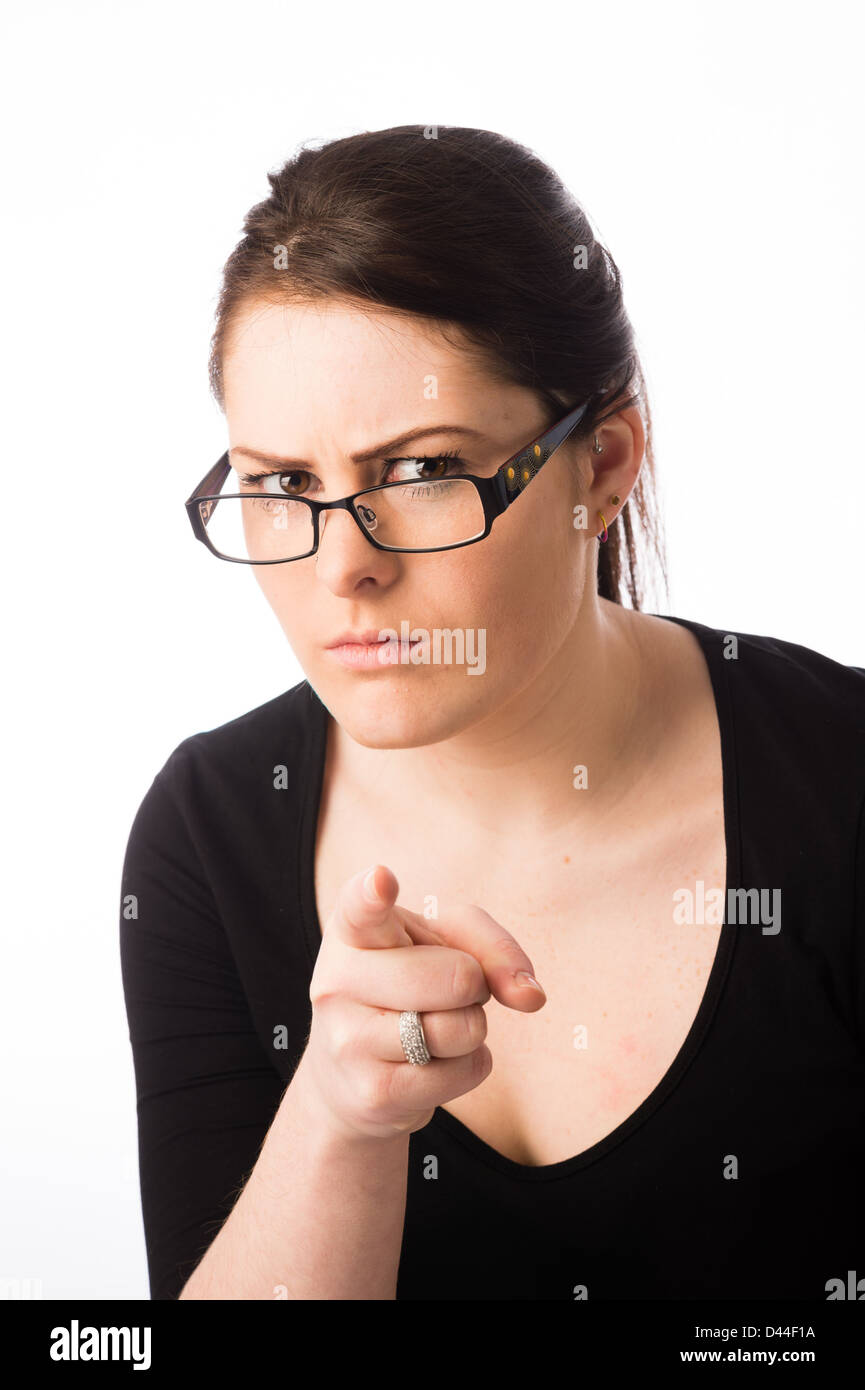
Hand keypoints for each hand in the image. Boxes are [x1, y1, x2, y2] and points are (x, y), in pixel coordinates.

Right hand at [296, 863, 546, 1142]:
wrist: (349, 1081)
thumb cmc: (406, 989)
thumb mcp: (442, 945)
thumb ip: (492, 946)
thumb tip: (530, 995)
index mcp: (351, 930)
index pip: (359, 906)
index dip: (373, 893)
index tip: (381, 880)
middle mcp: (336, 980)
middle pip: (456, 977)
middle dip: (473, 984)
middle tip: (446, 989)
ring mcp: (348, 1040)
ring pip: (461, 1028)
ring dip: (470, 1027)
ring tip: (433, 1026)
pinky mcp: (373, 1094)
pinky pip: (464, 1071)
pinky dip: (468, 1066)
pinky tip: (432, 1064)